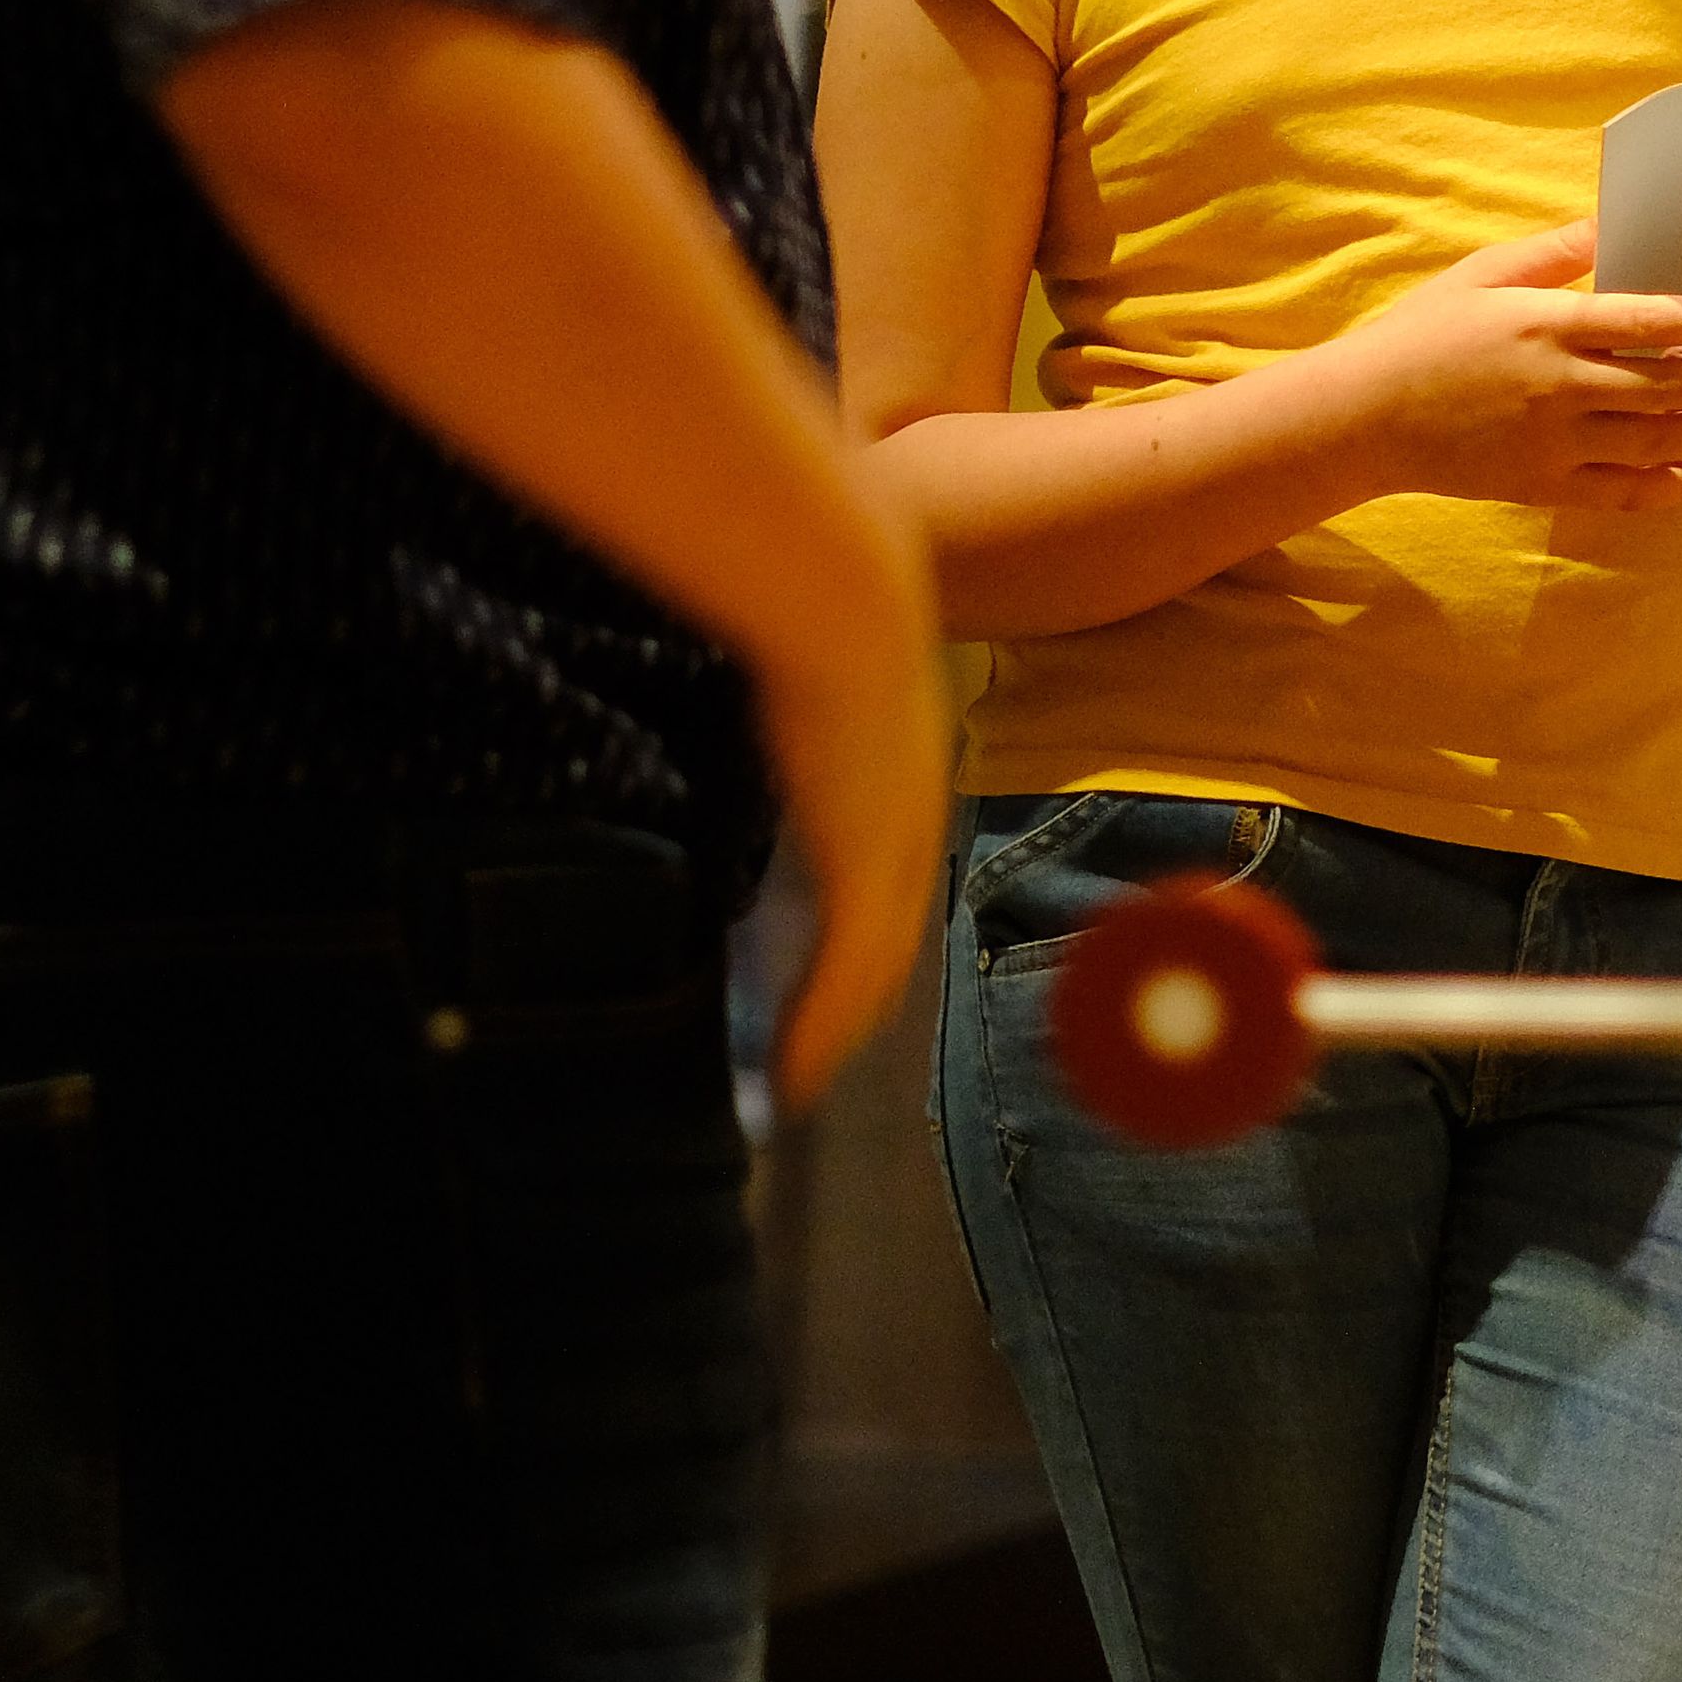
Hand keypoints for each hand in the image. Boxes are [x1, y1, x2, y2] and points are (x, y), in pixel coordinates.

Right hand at [761, 587, 946, 1113]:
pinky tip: (791, 1076)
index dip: (869, 932)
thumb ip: (799, 704)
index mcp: (904, 777)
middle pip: (892, 938)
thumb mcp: (814, 664)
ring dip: (835, 1031)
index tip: (840, 972)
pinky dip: (818, 1029)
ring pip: (871, 971)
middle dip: (856, 1002)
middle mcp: (914, 821)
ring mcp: (896, 848)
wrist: (843, 600)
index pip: (893, 877)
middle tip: (816, 1053)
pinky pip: (845, 973)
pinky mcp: (862, 868)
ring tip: (798, 1082)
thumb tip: (766, 696)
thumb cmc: (819, 605)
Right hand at [1310, 222, 1681, 510]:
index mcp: (1544, 326)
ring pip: (1659, 444)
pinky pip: (1625, 491)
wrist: (1361, 419)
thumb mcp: (1482, 272)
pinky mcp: (1546, 486)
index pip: (1646, 321)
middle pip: (1667, 386)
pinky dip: (1674, 485)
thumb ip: (1556, 249)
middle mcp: (1557, 387)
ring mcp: (1554, 443)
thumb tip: (1620, 217)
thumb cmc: (1422, 333)